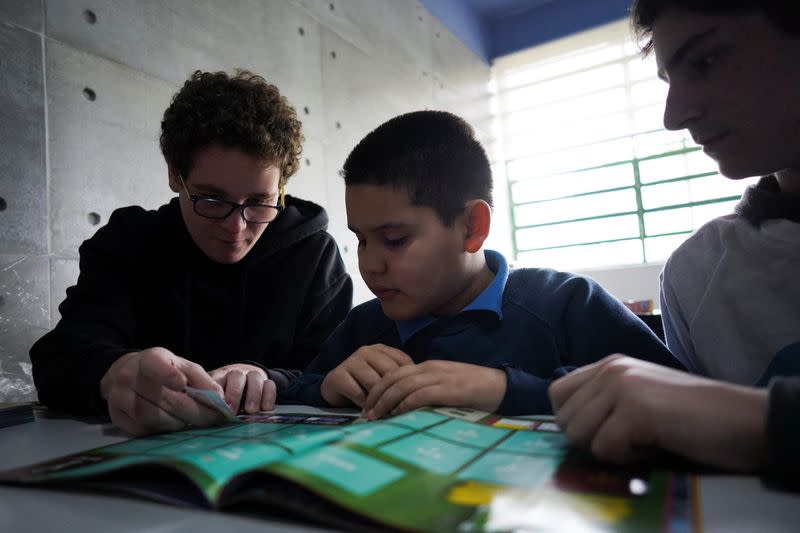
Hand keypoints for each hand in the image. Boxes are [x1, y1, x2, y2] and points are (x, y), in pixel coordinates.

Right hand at [100, 347, 225, 435]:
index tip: (182, 384)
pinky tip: (174, 425)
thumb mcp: (183, 366)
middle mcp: (128, 376)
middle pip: (163, 399)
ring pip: (152, 417)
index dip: (168, 375)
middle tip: (213, 418)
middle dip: (194, 411)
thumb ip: (202, 380)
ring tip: (192, 421)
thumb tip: (219, 398)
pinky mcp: (116, 417)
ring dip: (178, 423)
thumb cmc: (163, 370)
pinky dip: (163, 430)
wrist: (126, 375)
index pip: (155, 365)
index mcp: (148, 359)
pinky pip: (143, 429)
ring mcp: (118, 398)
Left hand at [208, 364, 275, 413]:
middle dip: (235, 393)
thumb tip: (205, 412)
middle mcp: (237, 373)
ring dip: (254, 395)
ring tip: (251, 411)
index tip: (218, 407)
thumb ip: (209, 402)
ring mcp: (253, 376)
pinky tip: (266, 408)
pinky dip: (269, 396)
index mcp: (220, 376)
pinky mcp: (266, 382)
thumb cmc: (223, 396)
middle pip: (237, 375)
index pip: (217, 380)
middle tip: (233, 411)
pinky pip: (270, 384)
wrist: (243, 383)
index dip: (217, 392)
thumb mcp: (213, 397)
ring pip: (255, 378)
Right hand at [320, 344, 413, 407]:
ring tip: (382, 411)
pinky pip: (359, 394)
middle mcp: (367, 351)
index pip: (404, 362)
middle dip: (394, 393)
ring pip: (374, 383)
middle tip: (398, 409)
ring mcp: (351, 361)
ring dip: (379, 401)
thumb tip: (421, 390)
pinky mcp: (338, 376)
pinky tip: (366, 411)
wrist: (334, 388)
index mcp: (381, 349)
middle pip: (390, 373)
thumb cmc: (365, 384)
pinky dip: (364, 405)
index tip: (411, 397)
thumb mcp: (383, 377)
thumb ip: (399, 378)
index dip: (409, 382)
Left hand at [362, 360, 506, 419]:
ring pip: (404, 385)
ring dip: (386, 400)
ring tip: (376, 415)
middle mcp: (431, 369)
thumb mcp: (447, 386)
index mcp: (429, 367)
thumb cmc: (475, 390)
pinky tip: (397, 413)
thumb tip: (406, 406)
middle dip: (376, 395)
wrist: (503, 387)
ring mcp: (440, 378)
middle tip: (366, 413)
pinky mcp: (449, 390)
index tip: (369, 404)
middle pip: (394, 377)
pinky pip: (422, 394)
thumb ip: (428, 391)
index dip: (379, 388)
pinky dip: (406, 403)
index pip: (396, 373)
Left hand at [549, 354, 767, 470]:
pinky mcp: (636, 410)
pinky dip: (628, 458)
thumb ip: (604, 402)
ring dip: (609, 449)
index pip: (557, 393)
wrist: (744, 419)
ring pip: (579, 435)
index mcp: (609, 364)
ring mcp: (622, 386)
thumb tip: (567, 426)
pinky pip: (605, 449)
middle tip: (629, 438)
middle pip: (564, 419)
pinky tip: (655, 445)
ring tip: (644, 439)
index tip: (604, 432)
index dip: (573, 421)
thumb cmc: (693, 416)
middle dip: (591, 440)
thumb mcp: (640, 397)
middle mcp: (611, 369)